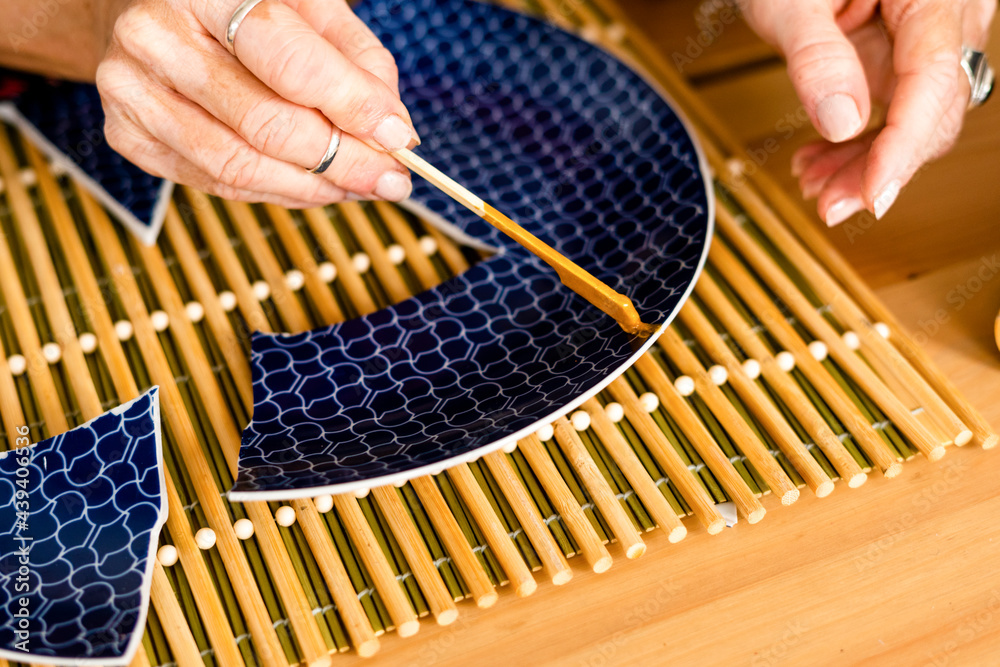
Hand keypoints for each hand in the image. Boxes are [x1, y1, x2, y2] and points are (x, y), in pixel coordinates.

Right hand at [95, 0, 418, 207]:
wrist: (153, 10)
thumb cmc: (242, 7)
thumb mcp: (308, 8)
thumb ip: (357, 62)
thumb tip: (393, 132)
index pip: (289, 63)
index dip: (351, 107)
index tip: (397, 139)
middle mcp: (156, 36)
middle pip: (267, 125)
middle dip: (342, 162)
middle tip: (389, 179)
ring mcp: (131, 89)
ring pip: (240, 166)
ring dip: (313, 189)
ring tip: (357, 187)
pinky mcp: (127, 136)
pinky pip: (216, 184)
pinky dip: (275, 193)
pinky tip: (310, 185)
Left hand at [742, 0, 994, 224]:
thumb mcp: (787, 0)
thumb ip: (815, 55)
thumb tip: (842, 121)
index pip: (933, 79)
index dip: (904, 146)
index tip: (875, 195)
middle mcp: (945, 9)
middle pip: (932, 108)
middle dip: (880, 166)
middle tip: (828, 204)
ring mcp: (926, 34)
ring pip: (916, 117)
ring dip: (866, 163)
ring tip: (814, 184)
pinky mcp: (902, 51)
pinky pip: (895, 107)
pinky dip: (858, 141)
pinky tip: (820, 161)